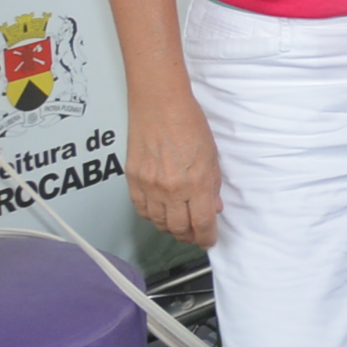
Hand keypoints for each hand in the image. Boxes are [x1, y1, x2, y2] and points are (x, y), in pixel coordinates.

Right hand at [125, 88, 222, 248]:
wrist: (159, 106)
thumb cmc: (189, 123)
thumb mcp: (211, 156)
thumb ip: (212, 185)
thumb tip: (214, 207)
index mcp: (195, 183)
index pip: (201, 223)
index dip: (206, 237)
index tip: (209, 241)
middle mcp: (171, 189)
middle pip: (178, 228)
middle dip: (188, 236)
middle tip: (194, 236)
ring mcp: (149, 186)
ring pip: (158, 222)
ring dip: (170, 228)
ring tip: (179, 226)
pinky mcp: (133, 181)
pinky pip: (141, 209)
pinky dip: (152, 216)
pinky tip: (159, 213)